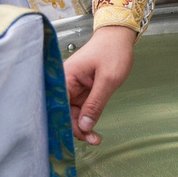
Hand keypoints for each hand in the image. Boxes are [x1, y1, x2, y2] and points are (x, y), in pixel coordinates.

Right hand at [64, 25, 136, 141]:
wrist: (119, 37)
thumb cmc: (112, 51)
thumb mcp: (107, 80)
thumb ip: (95, 104)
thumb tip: (84, 126)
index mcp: (66, 77)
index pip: (58, 105)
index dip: (65, 123)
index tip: (75, 137)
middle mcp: (66, 83)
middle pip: (63, 111)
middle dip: (75, 128)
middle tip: (91, 140)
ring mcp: (73, 87)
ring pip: (71, 113)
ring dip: (82, 126)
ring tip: (94, 138)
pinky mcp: (81, 90)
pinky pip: (80, 109)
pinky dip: (86, 119)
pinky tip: (92, 130)